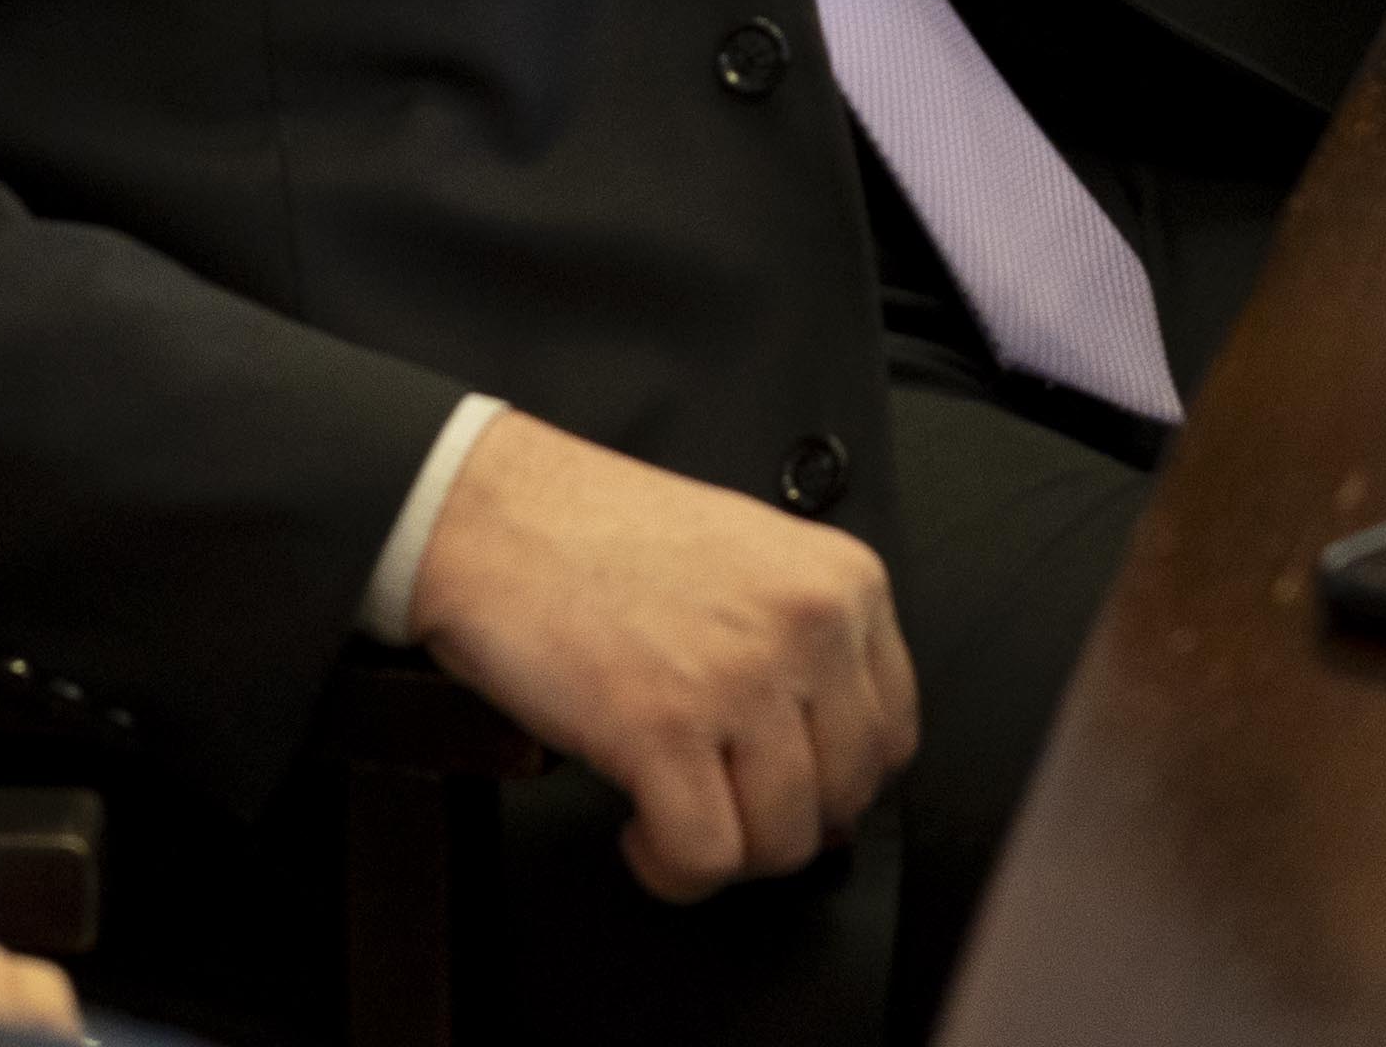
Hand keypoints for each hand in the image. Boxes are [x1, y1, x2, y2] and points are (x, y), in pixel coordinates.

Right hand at [408, 407, 916, 901]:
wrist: (493, 516)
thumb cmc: (600, 538)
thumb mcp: (749, 564)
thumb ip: (806, 651)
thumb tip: (832, 774)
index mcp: (843, 583)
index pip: (893, 735)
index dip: (833, 781)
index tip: (782, 784)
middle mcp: (808, 626)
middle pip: (845, 798)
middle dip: (776, 822)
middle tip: (717, 802)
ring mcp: (740, 677)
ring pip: (781, 842)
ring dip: (720, 850)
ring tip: (671, 812)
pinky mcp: (663, 728)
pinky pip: (704, 858)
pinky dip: (669, 868)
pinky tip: (638, 829)